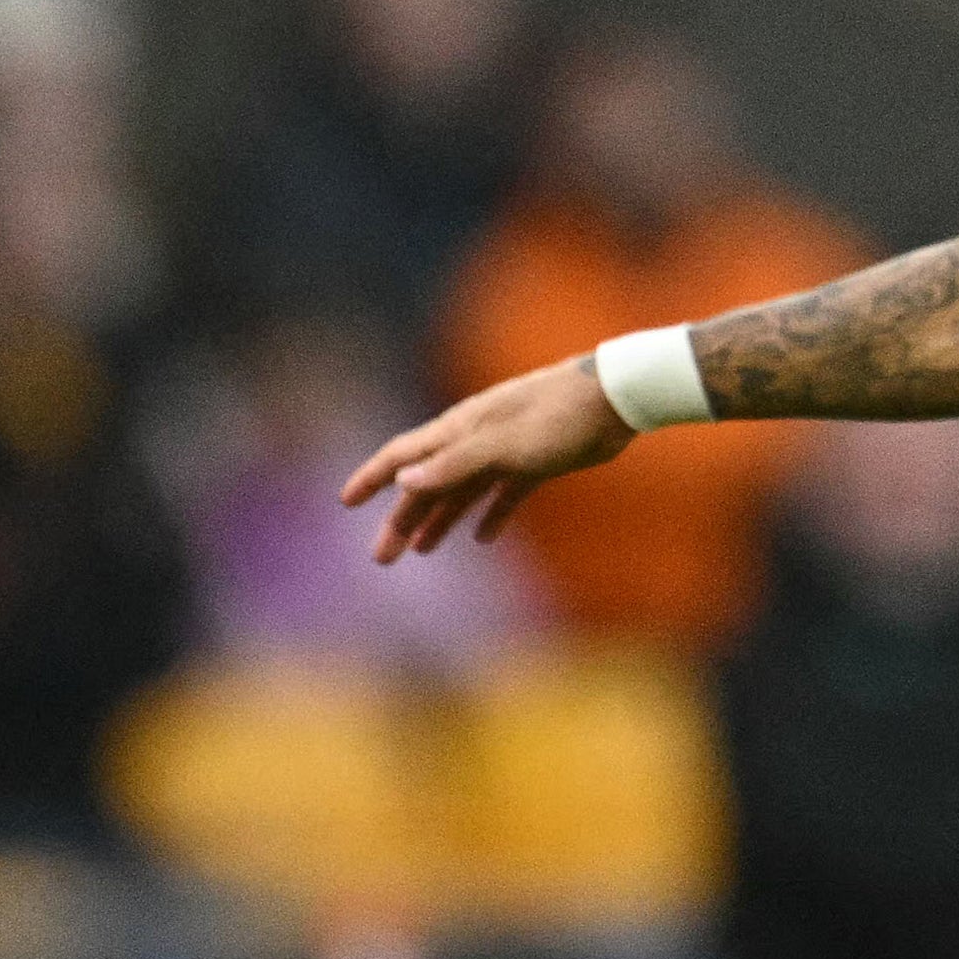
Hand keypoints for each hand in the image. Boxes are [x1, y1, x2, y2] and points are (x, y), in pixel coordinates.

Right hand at [341, 357, 632, 561]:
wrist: (613, 401)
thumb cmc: (555, 417)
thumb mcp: (500, 445)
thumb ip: (452, 464)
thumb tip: (403, 482)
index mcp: (458, 431)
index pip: (401, 456)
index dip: (371, 478)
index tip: (345, 501)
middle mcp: (474, 440)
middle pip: (427, 484)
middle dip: (401, 520)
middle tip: (382, 558)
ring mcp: (504, 452)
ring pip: (461, 492)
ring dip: (439, 521)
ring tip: (421, 551)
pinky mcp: (536, 463)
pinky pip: (504, 495)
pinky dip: (491, 516)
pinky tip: (483, 538)